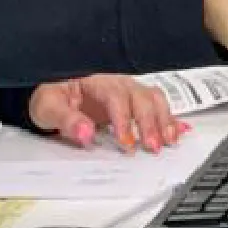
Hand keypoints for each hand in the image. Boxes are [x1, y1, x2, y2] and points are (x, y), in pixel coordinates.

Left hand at [29, 74, 184, 152]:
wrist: (53, 93)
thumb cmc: (50, 97)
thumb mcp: (48, 107)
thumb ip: (66, 120)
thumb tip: (85, 133)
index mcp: (96, 80)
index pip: (116, 97)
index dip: (123, 119)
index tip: (125, 141)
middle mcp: (117, 83)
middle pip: (142, 97)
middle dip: (150, 123)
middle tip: (152, 146)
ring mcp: (128, 91)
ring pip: (154, 99)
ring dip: (164, 120)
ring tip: (168, 141)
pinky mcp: (133, 102)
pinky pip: (157, 106)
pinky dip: (169, 118)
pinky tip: (179, 131)